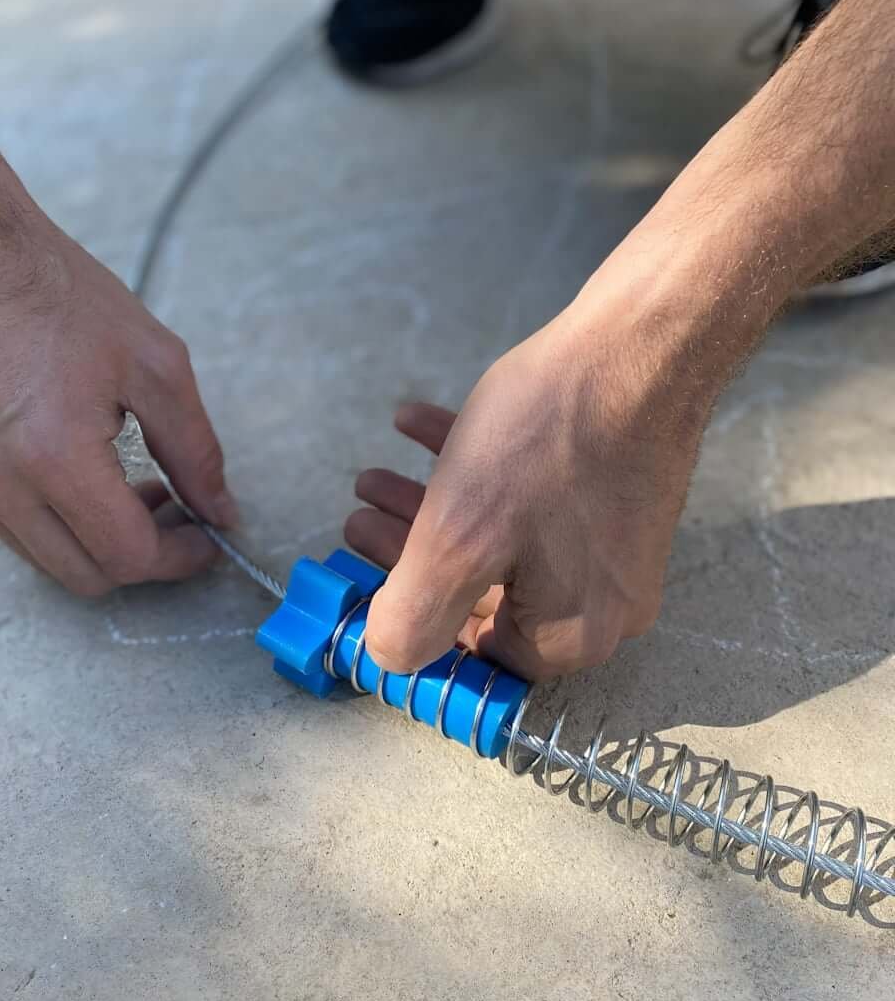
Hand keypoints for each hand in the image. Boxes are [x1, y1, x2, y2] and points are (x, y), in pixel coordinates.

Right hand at [0, 196, 236, 595]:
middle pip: (87, 576)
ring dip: (97, 540)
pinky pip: (9, 526)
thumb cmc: (53, 291)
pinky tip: (79, 470)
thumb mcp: (155, 364)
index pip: (129, 556)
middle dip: (143, 558)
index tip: (206, 538)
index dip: (180, 558)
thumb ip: (196, 450)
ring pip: (46, 558)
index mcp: (54, 456)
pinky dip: (55, 517)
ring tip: (129, 485)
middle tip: (175, 513)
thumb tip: (220, 510)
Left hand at [345, 302, 710, 681]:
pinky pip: (531, 497)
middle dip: (410, 553)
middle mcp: (604, 601)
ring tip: (374, 477)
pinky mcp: (612, 491)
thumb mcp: (457, 541)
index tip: (362, 584)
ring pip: (501, 540)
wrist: (641, 341)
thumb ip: (412, 615)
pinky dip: (474, 468)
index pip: (476, 657)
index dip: (410, 622)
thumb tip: (387, 659)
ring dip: (431, 508)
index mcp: (574, 632)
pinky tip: (416, 425)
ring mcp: (613, 544)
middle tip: (358, 519)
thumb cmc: (549, 443)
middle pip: (484, 596)